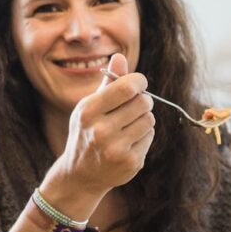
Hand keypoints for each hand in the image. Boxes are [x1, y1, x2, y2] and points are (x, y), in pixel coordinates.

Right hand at [46, 53, 155, 207]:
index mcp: (88, 111)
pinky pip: (149, 136)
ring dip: (143, 119)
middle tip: (134, 107)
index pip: (126, 87)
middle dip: (142, 101)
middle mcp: (101, 131)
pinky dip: (143, 136)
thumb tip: (120, 56)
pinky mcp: (130, 162)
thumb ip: (107, 83)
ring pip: (149, 119)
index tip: (138, 84)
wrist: (80, 175)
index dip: (139, 82)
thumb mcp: (89, 107)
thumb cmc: (86, 133)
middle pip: (143, 102)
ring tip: (129, 126)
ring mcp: (116, 149)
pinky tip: (128, 142)